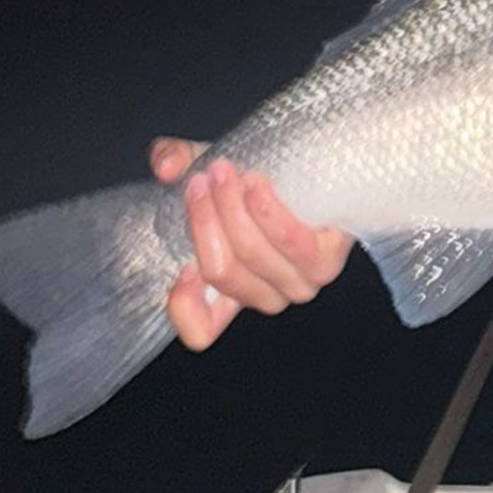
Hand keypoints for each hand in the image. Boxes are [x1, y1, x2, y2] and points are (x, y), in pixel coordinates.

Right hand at [149, 137, 353, 349]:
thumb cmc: (259, 183)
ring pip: (251, 254)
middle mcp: (263, 296)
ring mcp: (296, 284)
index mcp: (231, 290)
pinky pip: (290, 242)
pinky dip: (267, 212)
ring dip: (232, 208)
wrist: (321, 174)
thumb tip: (167, 165)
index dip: (186, 308)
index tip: (182, 266)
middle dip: (205, 219)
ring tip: (227, 171)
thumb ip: (177, 161)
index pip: (202, 331)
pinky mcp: (325, 263)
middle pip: (221, 272)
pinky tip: (256, 184)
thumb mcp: (208, 170)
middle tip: (203, 179)